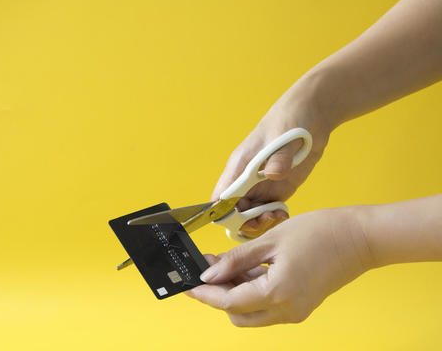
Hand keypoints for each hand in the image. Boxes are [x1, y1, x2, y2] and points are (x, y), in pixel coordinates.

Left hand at [186, 207, 371, 326]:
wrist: (361, 237)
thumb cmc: (320, 232)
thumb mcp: (270, 241)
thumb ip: (236, 260)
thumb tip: (209, 274)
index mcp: (277, 293)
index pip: (228, 302)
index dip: (204, 293)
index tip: (185, 284)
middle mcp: (287, 310)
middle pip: (238, 315)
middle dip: (217, 295)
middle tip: (206, 269)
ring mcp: (296, 311)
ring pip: (252, 313)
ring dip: (234, 292)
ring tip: (223, 264)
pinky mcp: (301, 305)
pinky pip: (267, 306)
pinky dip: (252, 291)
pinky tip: (244, 269)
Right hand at [213, 75, 331, 237]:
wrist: (311, 115)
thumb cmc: (290, 120)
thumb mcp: (286, 137)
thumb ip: (279, 157)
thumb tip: (273, 174)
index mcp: (239, 166)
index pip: (220, 198)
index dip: (224, 213)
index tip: (243, 218)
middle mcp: (246, 180)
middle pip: (233, 212)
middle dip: (246, 223)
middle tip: (266, 219)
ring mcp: (261, 186)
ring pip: (249, 216)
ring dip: (260, 223)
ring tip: (278, 216)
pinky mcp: (277, 190)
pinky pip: (267, 212)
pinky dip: (273, 219)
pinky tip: (284, 214)